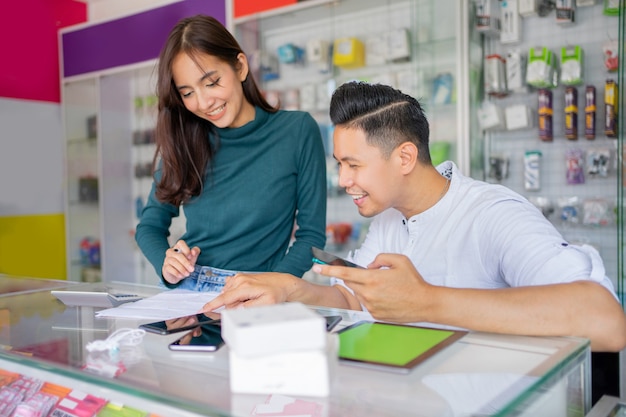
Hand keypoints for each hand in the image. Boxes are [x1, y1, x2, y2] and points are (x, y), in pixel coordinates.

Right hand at [162, 240, 200, 284]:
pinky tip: (181, 276)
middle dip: (186, 263)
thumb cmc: (185, 263)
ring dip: (182, 268)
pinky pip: (169, 268)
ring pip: (173, 262)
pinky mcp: (165, 267)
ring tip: (187, 274)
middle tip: (192, 269)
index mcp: (178, 247)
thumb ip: (196, 251)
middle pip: (178, 255)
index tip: (190, 256)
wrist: (177, 274)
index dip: (186, 249)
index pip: (180, 243)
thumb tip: (193, 252)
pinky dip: (176, 272)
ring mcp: (167, 259)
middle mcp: (171, 251)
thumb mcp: (192, 257)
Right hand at [200, 272, 297, 311]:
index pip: (225, 298)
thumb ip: (248, 308)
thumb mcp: (265, 304)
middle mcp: (239, 280)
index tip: (203, 309)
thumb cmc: (276, 293)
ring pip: (229, 295)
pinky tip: (246, 294)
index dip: (213, 305)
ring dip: (236, 300)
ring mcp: (239, 278)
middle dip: (235, 306)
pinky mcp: (240, 277)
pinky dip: (235, 294)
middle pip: (227, 299)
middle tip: (251, 304)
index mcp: (244, 286)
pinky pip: (231, 289)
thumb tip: (235, 309)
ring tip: (251, 299)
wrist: (282, 283)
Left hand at [313, 253, 434, 322]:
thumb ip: (380, 258)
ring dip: (366, 287)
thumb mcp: (399, 260)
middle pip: (350, 282)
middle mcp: (369, 293)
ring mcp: (371, 306)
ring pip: (359, 292)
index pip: (345, 273)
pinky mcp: (375, 315)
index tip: (316, 268)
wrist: (425, 303)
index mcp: (372, 279)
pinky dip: (372, 297)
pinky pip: (367, 303)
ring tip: (385, 287)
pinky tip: (387, 297)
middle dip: (354, 276)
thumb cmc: (413, 282)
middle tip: (370, 275)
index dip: (328, 270)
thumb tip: (369, 265)